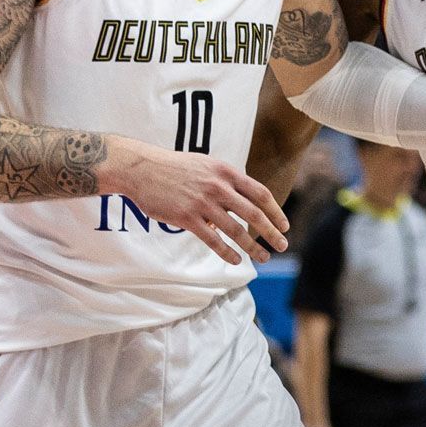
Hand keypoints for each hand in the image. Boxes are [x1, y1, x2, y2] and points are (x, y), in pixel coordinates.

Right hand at [103, 138, 288, 264]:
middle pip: (254, 214)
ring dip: (252, 247)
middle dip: (271, 232)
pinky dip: (226, 252)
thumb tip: (240, 203)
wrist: (141, 169)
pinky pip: (212, 239)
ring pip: (236, 230)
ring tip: (264, 258)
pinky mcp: (186, 217)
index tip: (284, 226)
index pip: (260, 193)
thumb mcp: (207, 165)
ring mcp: (203, 203)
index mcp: (227, 173)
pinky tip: (236, 261)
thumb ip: (226, 181)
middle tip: (283, 245)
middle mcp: (219, 187)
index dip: (275, 211)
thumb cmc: (175, 167)